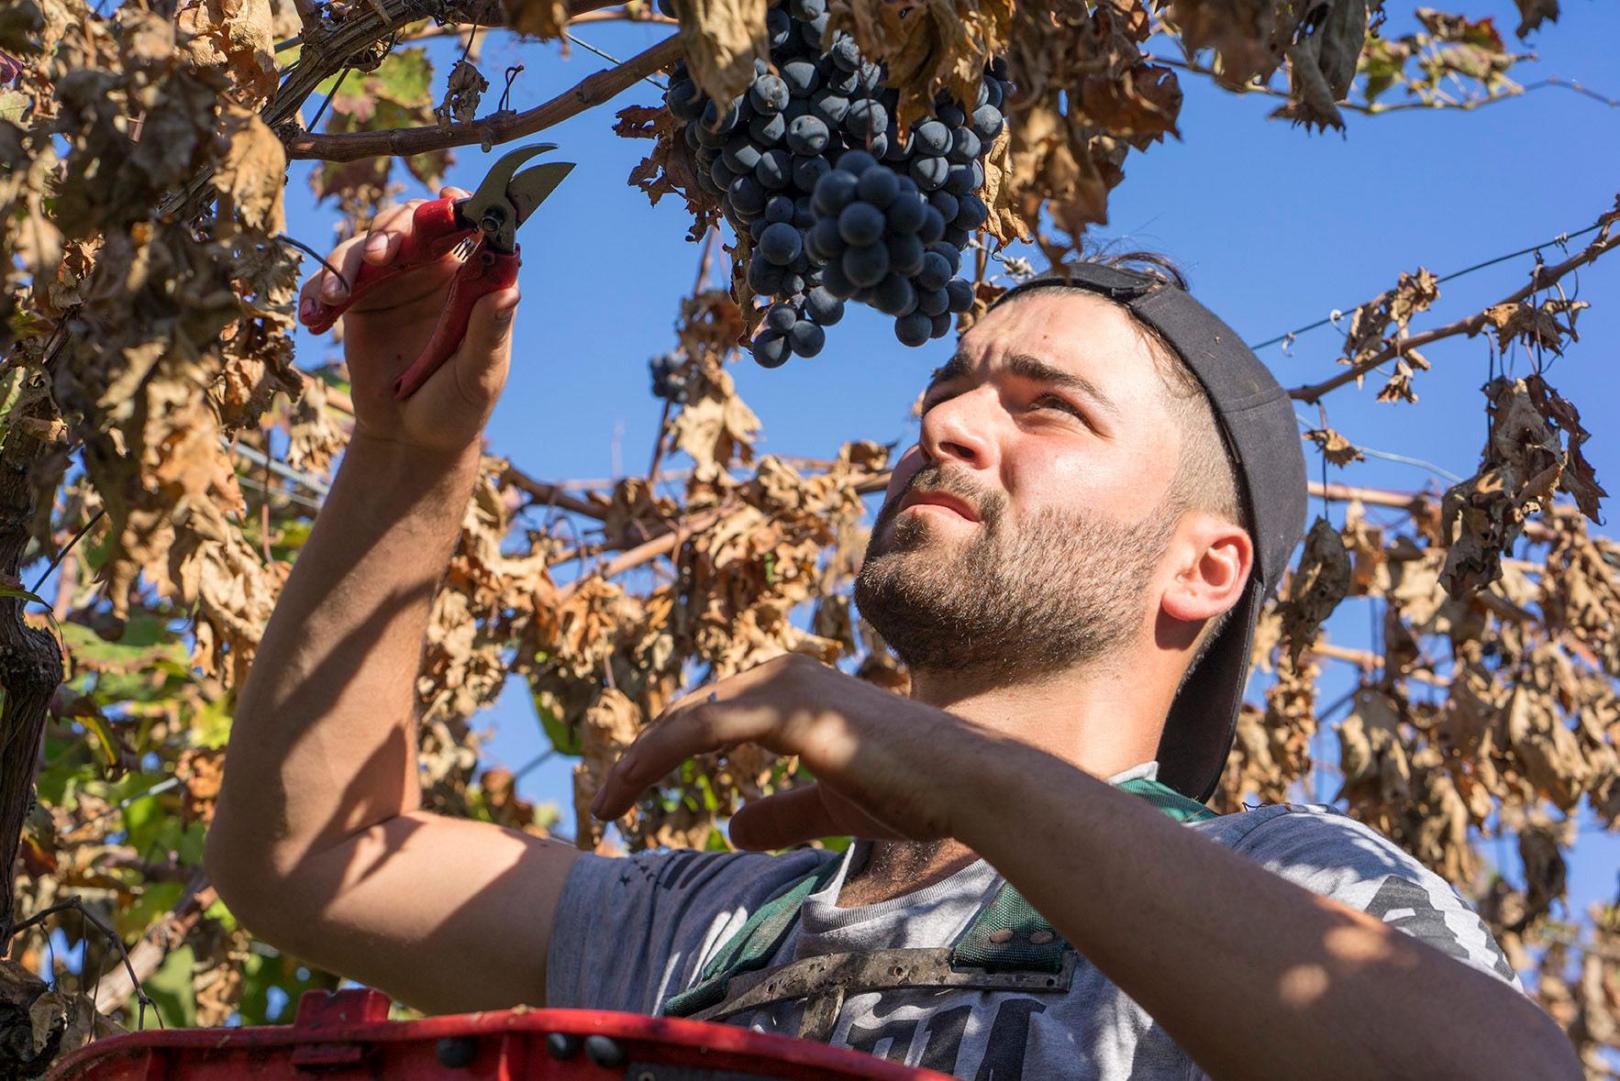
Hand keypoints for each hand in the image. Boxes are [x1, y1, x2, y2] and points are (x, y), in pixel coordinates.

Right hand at [297, 188, 517, 454]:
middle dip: (393, 227)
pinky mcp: (358, 301)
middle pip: (411, 222)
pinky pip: (333, 278)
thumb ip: (488, 333)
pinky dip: (320, 286)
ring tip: (342, 293)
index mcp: (471, 281)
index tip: (450, 200)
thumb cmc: (458, 406)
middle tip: (383, 253)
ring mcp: (393, 282)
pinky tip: (317, 310)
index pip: (469, 229)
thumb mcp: (479, 374)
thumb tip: (509, 291)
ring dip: (352, 257)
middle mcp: (432, 271)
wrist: (411, 439)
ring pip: (368, 243)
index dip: (461, 208)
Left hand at [591, 654, 985, 848]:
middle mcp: (781, 675)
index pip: (706, 718)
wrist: (964, 783)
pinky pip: (703, 729)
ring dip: (638, 760)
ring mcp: (784, 686)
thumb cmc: (908, 790)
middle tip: (604, 803)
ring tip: (606, 804)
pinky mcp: (789, 708)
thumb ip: (781, 812)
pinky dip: (658, 756)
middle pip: (686, 713)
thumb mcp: (828, 805)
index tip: (626, 798)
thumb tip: (732, 827)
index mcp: (790, 691)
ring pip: (685, 719)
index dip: (660, 754)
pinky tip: (630, 786)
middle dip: (638, 756)